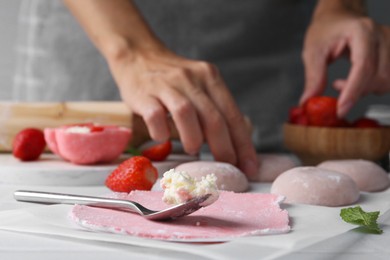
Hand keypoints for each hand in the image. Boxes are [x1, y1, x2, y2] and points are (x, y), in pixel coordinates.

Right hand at [107, 47, 258, 177]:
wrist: (138, 55)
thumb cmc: (174, 80)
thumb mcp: (200, 85)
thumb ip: (215, 109)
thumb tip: (235, 146)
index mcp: (209, 77)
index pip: (232, 114)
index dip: (243, 144)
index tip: (250, 166)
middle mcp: (191, 78)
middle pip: (213, 117)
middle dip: (224, 148)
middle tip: (226, 167)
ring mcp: (166, 85)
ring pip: (186, 113)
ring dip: (193, 138)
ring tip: (193, 150)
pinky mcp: (144, 93)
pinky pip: (155, 116)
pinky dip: (161, 132)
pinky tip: (162, 137)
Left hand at [301, 9, 389, 116]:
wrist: (338, 17)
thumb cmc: (326, 29)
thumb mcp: (313, 51)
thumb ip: (313, 77)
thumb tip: (308, 100)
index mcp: (361, 31)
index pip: (363, 66)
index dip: (353, 91)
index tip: (341, 108)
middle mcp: (381, 36)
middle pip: (377, 77)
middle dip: (356, 91)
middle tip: (336, 86)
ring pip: (386, 80)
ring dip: (364, 90)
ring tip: (346, 82)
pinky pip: (388, 79)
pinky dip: (373, 86)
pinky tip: (358, 80)